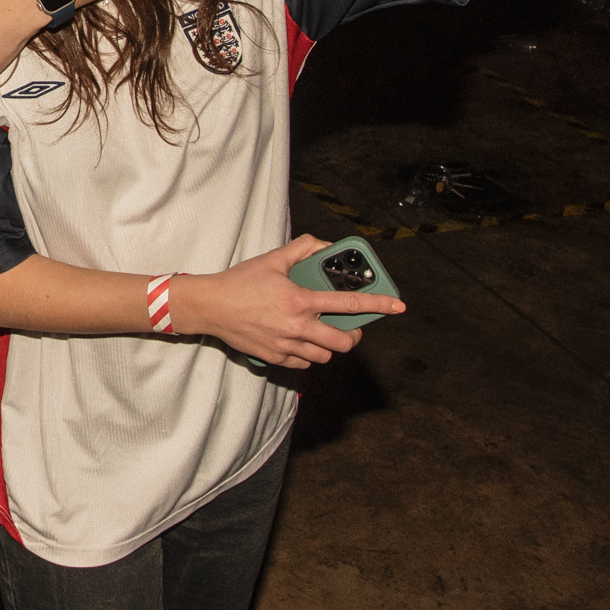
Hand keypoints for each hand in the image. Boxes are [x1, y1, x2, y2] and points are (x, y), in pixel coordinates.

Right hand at [179, 236, 403, 369]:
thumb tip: (324, 246)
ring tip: (323, 333)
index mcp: (301, 300)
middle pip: (344, 342)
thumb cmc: (240, 282)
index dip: (379, 304)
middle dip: (354, 336)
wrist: (210, 307)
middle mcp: (298, 326)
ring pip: (325, 355)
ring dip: (330, 345)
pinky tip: (302, 342)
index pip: (350, 303)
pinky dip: (309, 355)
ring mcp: (287, 345)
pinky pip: (304, 364)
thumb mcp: (272, 259)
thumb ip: (302, 249)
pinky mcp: (275, 358)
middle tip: (350, 327)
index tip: (398, 306)